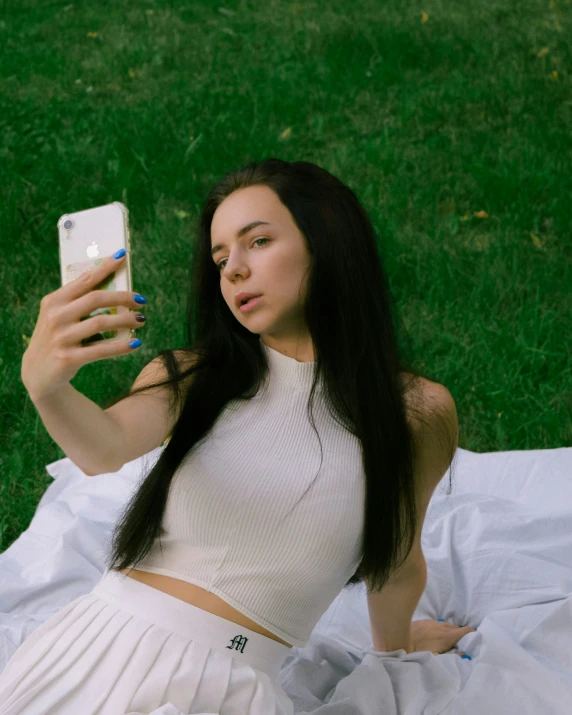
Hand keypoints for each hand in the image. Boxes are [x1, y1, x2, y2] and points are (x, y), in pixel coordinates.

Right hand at [21, 251, 144, 400]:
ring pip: (101, 323)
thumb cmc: (58, 338)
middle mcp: (55, 316)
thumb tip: (117, 290)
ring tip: (142, 320)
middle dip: (122, 297)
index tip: (122, 257)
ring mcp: (61, 338)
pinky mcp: (68, 358)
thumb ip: (80, 303)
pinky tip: (135, 343)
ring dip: (126, 320)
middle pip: (96, 299)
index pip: (84, 279)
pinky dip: (121, 346)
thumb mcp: (60, 317)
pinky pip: (101, 349)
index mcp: (54, 301)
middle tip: (141, 300)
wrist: (38, 373)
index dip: (105, 267)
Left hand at [411, 619, 475, 656]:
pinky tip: (436, 636)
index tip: (476, 640)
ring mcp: (433, 622)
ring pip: (446, 625)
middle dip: (461, 635)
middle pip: (457, 628)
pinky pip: (437, 624)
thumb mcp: (435, 659)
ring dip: (450, 632)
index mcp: (447, 636)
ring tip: (449, 641)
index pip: (465, 631)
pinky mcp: (424, 621)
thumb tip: (463, 654)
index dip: (472, 635)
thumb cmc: (416, 652)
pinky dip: (441, 629)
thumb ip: (450, 657)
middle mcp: (442, 627)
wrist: (397, 637)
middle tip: (462, 644)